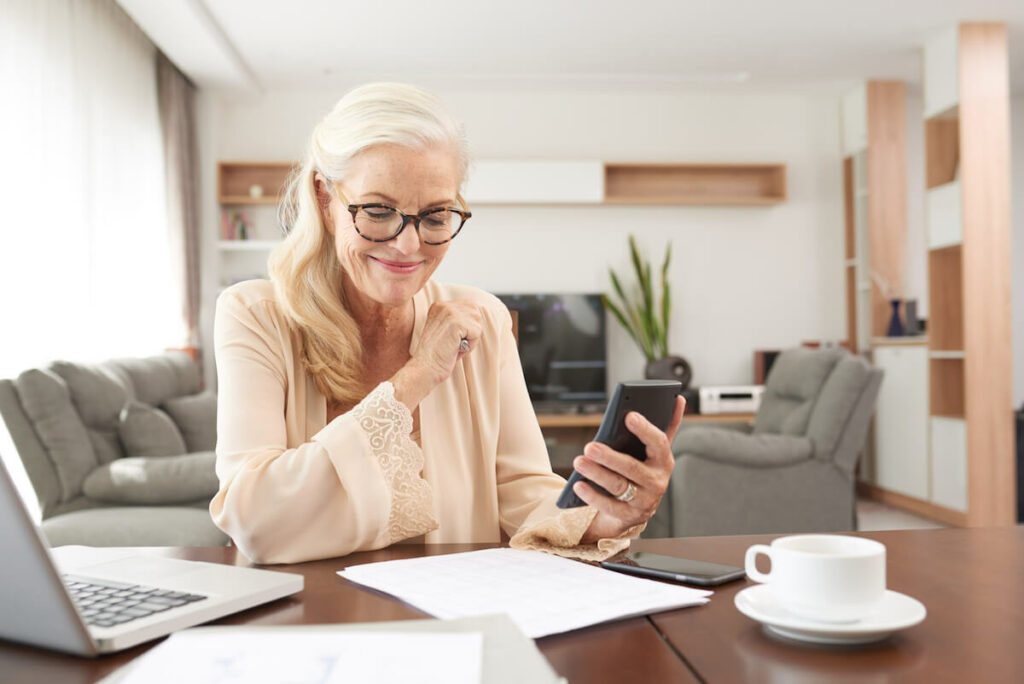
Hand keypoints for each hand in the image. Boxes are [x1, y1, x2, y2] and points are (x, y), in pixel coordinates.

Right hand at [392, 300, 482, 409]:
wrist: (425, 367)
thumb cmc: (437, 355)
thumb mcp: (446, 331)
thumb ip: (458, 320)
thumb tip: (478, 316)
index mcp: (439, 306)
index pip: (469, 307)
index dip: (467, 326)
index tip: (453, 338)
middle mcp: (444, 305)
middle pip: (476, 313)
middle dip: (471, 330)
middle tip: (455, 343)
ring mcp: (449, 312)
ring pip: (478, 323)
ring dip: (471, 339)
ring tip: (455, 346)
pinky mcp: (456, 323)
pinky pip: (477, 332)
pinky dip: (471, 345)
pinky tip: (456, 348)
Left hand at [575, 396, 685, 542]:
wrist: (638, 507)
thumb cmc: (644, 469)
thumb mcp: (655, 451)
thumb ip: (666, 425)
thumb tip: (678, 398)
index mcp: (664, 460)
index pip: (658, 443)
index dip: (645, 429)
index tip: (628, 415)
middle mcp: (657, 482)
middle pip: (633, 468)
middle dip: (610, 457)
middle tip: (589, 446)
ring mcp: (644, 501)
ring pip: (619, 486)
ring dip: (597, 474)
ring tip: (579, 461)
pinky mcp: (628, 515)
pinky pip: (609, 506)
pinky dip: (592, 496)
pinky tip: (578, 484)